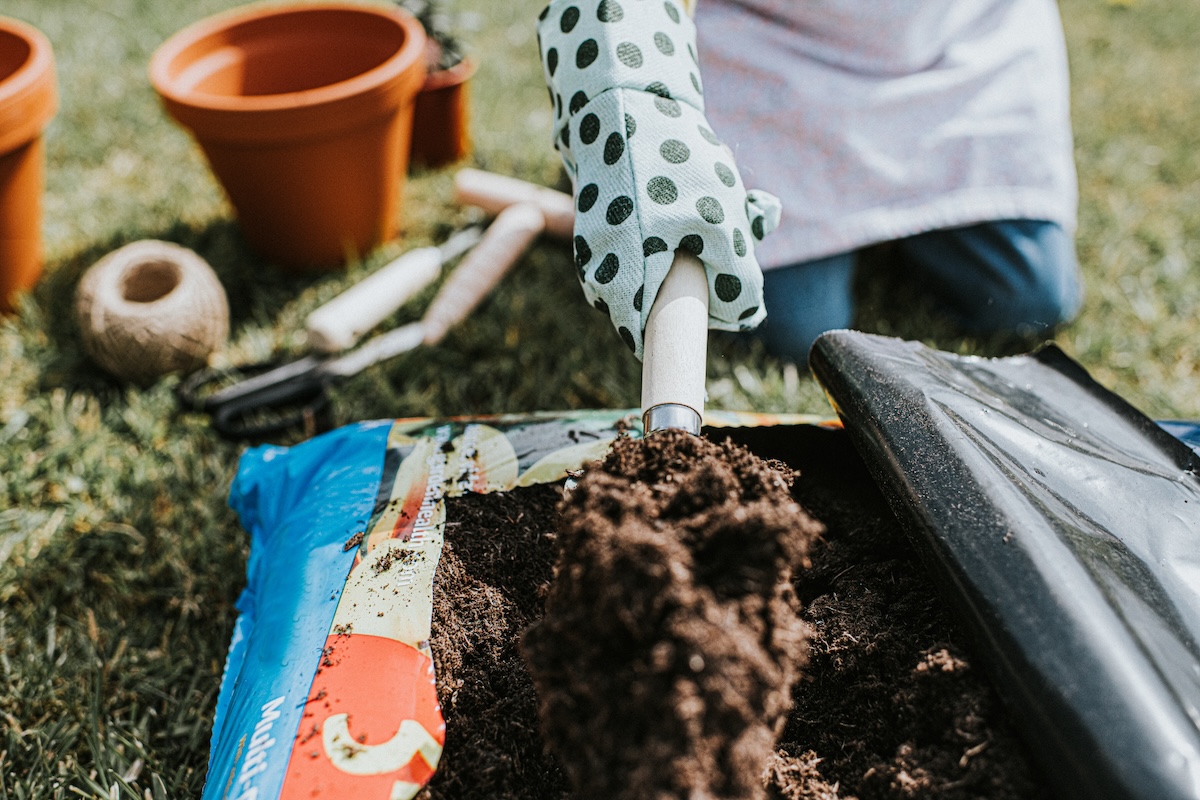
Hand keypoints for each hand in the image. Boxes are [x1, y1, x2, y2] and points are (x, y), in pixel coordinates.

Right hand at [537, 0, 780, 358]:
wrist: (624, 102)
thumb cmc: (672, 166)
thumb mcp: (723, 226)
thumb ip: (738, 285)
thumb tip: (745, 318)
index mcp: (625, 288)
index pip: (654, 347)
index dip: (684, 358)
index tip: (697, 380)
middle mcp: (604, 279)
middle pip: (669, 308)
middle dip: (712, 279)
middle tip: (742, 231)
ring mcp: (603, 254)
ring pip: (667, 274)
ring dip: (705, 247)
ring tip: (729, 201)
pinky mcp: (610, 230)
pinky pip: (655, 249)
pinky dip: (686, 228)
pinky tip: (707, 189)